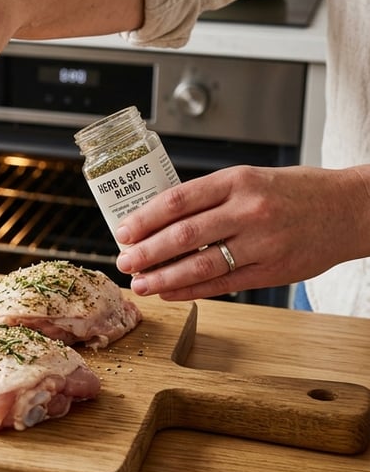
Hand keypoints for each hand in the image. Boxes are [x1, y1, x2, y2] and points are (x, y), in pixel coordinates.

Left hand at [113, 164, 369, 300]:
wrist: (349, 209)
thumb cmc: (294, 191)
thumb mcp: (250, 179)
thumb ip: (210, 197)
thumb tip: (159, 219)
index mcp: (237, 181)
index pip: (178, 200)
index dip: (144, 219)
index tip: (123, 231)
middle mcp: (249, 211)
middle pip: (183, 235)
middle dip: (146, 252)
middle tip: (123, 261)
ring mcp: (262, 243)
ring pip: (201, 264)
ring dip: (163, 277)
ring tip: (140, 283)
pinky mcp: (272, 270)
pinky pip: (223, 284)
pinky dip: (191, 290)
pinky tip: (170, 292)